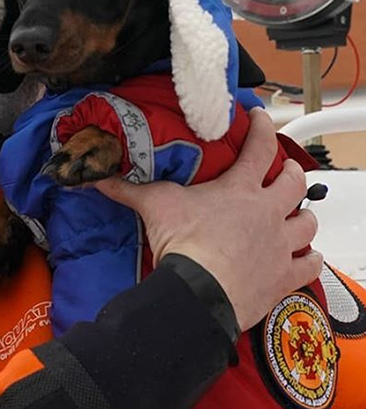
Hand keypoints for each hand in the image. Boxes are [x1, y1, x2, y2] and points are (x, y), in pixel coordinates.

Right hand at [95, 108, 321, 331]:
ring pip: (308, 222)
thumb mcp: (153, 207)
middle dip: (292, 173)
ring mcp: (280, 244)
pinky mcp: (284, 276)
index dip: (262, 128)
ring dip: (304, 216)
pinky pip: (310, 264)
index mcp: (239, 190)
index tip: (261, 118)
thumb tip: (97, 177)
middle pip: (295, 183)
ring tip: (296, 214)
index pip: (259, 147)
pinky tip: (305, 256)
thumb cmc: (182, 243)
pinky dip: (309, 258)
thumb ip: (128, 189)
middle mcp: (267, 212)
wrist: (199, 291)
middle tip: (284, 172)